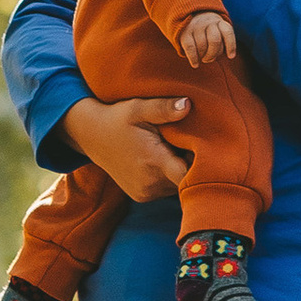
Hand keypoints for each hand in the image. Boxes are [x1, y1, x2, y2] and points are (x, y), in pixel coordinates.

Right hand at [62, 92, 191, 201]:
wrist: (92, 136)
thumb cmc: (118, 119)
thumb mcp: (138, 108)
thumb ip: (163, 108)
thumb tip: (187, 104)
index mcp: (153, 161)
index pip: (188, 176)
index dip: (204, 166)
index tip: (209, 151)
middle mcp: (150, 183)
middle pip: (187, 181)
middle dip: (194, 164)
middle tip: (193, 142)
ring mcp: (146, 192)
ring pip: (178, 186)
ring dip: (182, 170)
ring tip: (177, 149)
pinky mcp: (142, 196)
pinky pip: (166, 189)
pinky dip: (170, 176)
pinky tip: (165, 159)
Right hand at [176, 6, 236, 67]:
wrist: (185, 16)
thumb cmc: (205, 30)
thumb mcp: (215, 31)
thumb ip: (219, 42)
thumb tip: (216, 57)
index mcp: (218, 22)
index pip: (228, 32)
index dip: (231, 45)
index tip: (231, 57)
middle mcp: (208, 21)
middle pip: (214, 41)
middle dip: (213, 54)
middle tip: (208, 59)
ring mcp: (196, 25)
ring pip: (202, 45)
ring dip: (203, 56)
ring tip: (202, 58)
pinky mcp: (184, 31)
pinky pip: (190, 47)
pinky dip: (193, 58)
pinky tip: (195, 65)